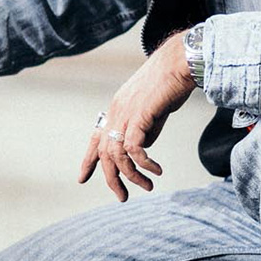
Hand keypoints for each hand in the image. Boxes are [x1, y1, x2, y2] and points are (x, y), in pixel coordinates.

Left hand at [79, 30, 195, 201]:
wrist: (178, 62)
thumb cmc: (169, 84)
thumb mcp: (152, 111)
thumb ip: (145, 129)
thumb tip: (142, 148)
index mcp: (116, 110)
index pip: (96, 138)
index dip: (88, 160)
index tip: (82, 178)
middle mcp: (116, 113)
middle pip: (104, 153)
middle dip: (111, 178)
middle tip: (122, 197)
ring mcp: (125, 114)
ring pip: (118, 155)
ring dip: (132, 176)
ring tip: (148, 186)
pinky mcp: (139, 117)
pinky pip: (134, 149)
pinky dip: (144, 163)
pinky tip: (157, 170)